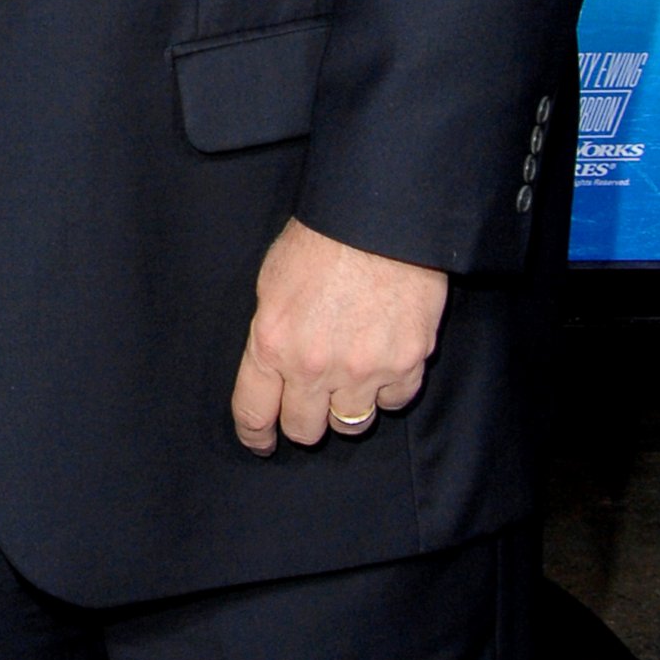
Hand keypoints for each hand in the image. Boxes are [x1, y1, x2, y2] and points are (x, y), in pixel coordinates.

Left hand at [230, 218, 446, 456]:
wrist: (380, 217)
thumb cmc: (323, 239)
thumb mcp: (272, 283)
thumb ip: (272, 334)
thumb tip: (274, 367)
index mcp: (273, 344)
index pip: (254, 413)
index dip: (256, 435)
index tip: (261, 441)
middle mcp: (315, 366)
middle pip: (305, 429)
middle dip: (304, 420)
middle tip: (311, 403)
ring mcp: (363, 369)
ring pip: (350, 424)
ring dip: (346, 407)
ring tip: (349, 377)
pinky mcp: (406, 363)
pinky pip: (393, 401)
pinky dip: (387, 388)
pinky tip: (382, 360)